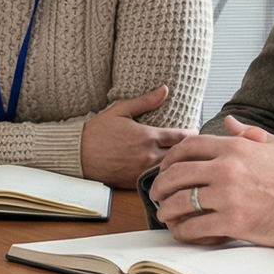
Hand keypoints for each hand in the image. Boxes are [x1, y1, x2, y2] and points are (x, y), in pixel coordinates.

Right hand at [79, 86, 196, 187]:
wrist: (77, 154)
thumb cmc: (96, 131)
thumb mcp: (120, 110)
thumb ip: (145, 101)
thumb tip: (164, 89)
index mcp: (147, 136)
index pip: (181, 137)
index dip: (192, 135)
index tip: (196, 134)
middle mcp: (148, 155)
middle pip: (181, 156)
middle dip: (189, 152)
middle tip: (195, 149)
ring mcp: (142, 171)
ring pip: (171, 171)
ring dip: (178, 166)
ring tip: (185, 162)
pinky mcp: (134, 183)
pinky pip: (156, 181)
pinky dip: (164, 177)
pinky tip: (168, 174)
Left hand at [150, 116, 273, 246]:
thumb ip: (249, 133)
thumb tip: (230, 121)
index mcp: (235, 147)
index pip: (188, 147)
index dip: (170, 158)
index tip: (165, 168)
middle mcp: (227, 168)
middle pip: (177, 174)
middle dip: (161, 185)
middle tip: (157, 194)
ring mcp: (228, 196)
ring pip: (181, 201)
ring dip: (167, 210)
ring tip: (165, 214)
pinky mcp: (233, 222)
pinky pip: (196, 227)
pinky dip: (184, 231)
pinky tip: (182, 232)